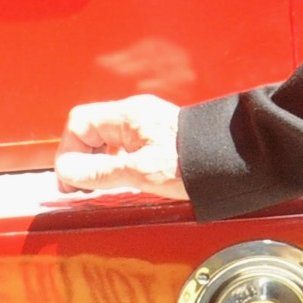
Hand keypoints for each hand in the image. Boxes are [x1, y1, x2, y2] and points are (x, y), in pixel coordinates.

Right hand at [55, 95, 188, 199]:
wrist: (235, 161)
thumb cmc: (195, 163)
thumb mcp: (141, 172)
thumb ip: (101, 172)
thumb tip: (67, 173)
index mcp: (128, 115)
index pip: (79, 123)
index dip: (68, 152)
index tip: (70, 180)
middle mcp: (136, 115)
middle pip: (90, 130)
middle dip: (80, 158)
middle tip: (79, 187)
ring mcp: (147, 124)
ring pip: (106, 139)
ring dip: (96, 162)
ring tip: (97, 186)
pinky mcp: (158, 138)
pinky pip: (123, 146)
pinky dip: (114, 162)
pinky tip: (120, 180)